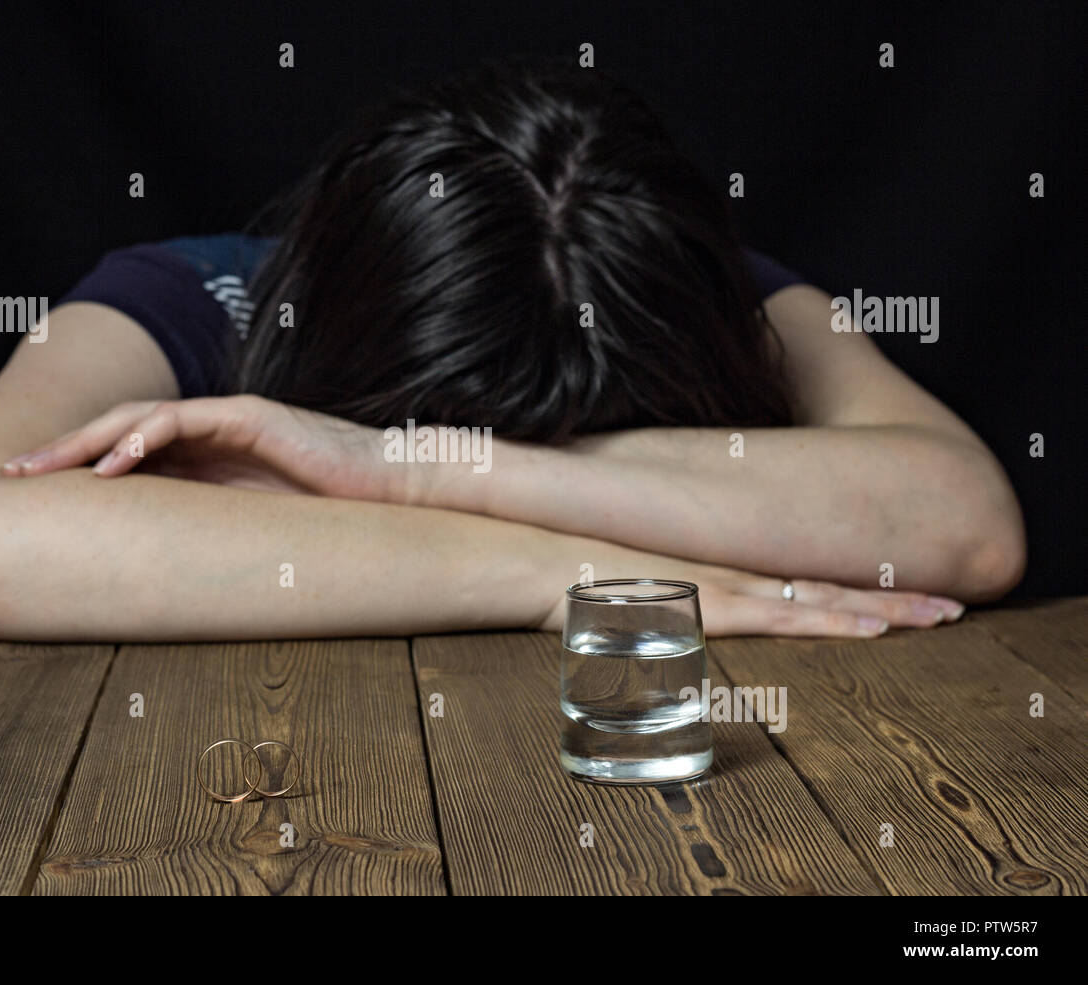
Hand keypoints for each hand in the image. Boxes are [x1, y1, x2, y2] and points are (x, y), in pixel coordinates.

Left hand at [0, 395, 408, 498]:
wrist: (397, 487)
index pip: (129, 450)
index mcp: (210, 455)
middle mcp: (212, 430)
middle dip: (61, 451)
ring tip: (41, 469)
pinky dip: (143, 438)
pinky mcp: (254, 417)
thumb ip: (212, 530)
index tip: (30, 496)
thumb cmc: (335, 514)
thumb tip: (160, 571)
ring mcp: (231, 418)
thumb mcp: (259, 527)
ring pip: (139, 418)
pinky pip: (186, 420)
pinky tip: (110, 463)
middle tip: (10, 477)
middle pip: (119, 429)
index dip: (77, 468)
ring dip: (85, 441)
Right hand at [534, 553, 964, 637]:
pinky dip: (826, 620)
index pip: (790, 562)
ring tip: (939, 615)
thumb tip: (655, 588)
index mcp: (703, 549)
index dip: (846, 572)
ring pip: (812, 593)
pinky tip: (870, 627)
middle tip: (947, 601)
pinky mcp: (694, 604)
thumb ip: (643, 576)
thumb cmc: (548, 556)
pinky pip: (773, 615)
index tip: (896, 580)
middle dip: (886, 590)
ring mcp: (711, 579)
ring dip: (879, 607)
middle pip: (817, 575)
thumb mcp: (608, 563)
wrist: (512, 548)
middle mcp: (718, 558)